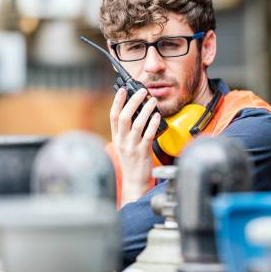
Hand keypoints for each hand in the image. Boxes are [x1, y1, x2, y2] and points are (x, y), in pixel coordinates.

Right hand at [110, 87, 161, 205]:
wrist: (134, 182)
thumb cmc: (131, 161)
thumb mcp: (124, 144)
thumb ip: (127, 130)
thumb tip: (137, 111)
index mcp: (116, 137)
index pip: (113, 116)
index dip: (117, 101)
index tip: (123, 89)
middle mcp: (122, 141)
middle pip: (124, 117)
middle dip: (132, 102)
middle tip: (142, 91)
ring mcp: (132, 147)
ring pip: (137, 124)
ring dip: (145, 110)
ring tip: (153, 100)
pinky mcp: (142, 153)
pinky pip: (148, 135)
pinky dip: (153, 124)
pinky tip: (157, 116)